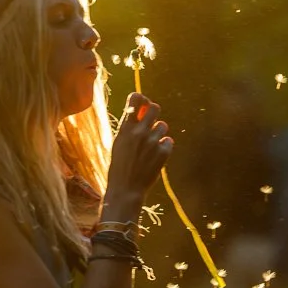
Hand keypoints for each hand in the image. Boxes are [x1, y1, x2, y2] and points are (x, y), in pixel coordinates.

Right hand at [106, 94, 171, 213]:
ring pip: (163, 126)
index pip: (136, 99)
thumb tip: (140, 109)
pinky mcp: (163, 152)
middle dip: (153, 113)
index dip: (140, 99)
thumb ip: (129, 126)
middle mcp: (140, 132)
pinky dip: (163, 147)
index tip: (141, 103)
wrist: (126, 188)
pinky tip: (154, 156)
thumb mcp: (119, 142)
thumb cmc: (120, 165)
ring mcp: (152, 142)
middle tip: (150, 122)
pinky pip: (168, 141)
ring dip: (158, 133)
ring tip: (149, 146)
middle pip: (155, 108)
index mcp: (125, 128)